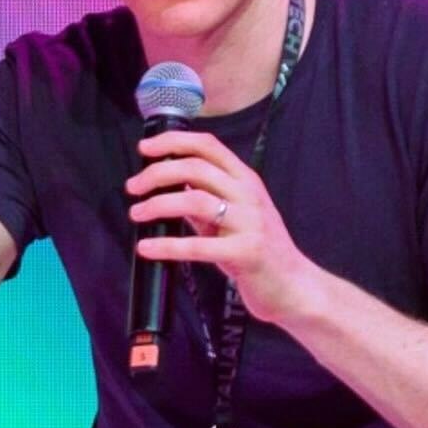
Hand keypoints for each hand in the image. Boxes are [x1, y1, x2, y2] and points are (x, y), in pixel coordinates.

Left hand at [125, 130, 319, 326]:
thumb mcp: (235, 217)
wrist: (294, 286)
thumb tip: (168, 188)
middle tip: (133, 187)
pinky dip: (167, 246)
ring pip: (195, 201)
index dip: (173, 141)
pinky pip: (198, 246)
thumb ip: (205, 201)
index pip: (208, 146)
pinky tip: (147, 248)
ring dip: (158, 204)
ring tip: (137, 214)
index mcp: (246, 180)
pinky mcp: (245, 253)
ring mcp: (249, 223)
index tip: (145, 148)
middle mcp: (249, 196)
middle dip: (157, 173)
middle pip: (196, 169)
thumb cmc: (259, 251)